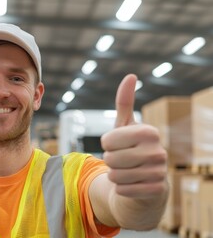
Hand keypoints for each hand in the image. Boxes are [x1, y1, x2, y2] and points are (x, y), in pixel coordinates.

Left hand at [101, 74, 167, 198]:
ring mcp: (159, 172)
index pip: (107, 140)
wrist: (147, 181)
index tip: (118, 144)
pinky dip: (121, 189)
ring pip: (114, 176)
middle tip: (123, 161)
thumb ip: (125, 102)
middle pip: (109, 159)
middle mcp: (158, 151)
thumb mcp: (125, 126)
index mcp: (149, 132)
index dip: (107, 144)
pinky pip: (122, 191)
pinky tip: (132, 185)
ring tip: (128, 172)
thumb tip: (130, 76)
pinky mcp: (156, 191)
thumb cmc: (131, 149)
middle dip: (110, 161)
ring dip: (115, 176)